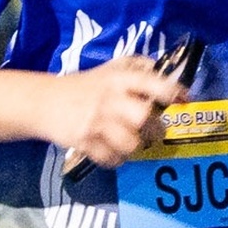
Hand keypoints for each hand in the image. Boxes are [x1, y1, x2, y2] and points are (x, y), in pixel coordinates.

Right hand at [45, 47, 182, 167]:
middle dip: (156, 128)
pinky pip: (112, 158)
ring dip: (137, 147)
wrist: (43, 101)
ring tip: (134, 142)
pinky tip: (115, 151)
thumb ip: (137, 68)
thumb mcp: (109, 69)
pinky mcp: (84, 141)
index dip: (172, 92)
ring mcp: (96, 122)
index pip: (150, 82)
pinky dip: (118, 159)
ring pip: (131, 143)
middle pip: (144, 117)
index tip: (184, 100)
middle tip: (155, 130)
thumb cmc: (83, 86)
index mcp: (118, 79)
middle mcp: (109, 99)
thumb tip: (167, 72)